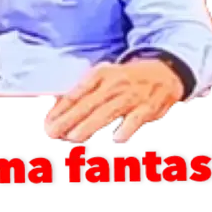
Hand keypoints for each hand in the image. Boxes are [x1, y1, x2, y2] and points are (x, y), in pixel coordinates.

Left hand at [42, 59, 183, 144]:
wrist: (164, 71)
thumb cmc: (127, 78)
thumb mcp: (105, 77)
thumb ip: (85, 91)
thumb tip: (58, 106)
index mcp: (100, 74)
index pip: (76, 93)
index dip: (60, 108)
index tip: (47, 121)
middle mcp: (114, 83)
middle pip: (87, 104)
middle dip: (68, 120)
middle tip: (52, 132)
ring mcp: (131, 95)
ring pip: (107, 112)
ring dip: (89, 126)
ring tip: (72, 137)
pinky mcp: (149, 107)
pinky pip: (136, 119)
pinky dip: (126, 128)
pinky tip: (116, 140)